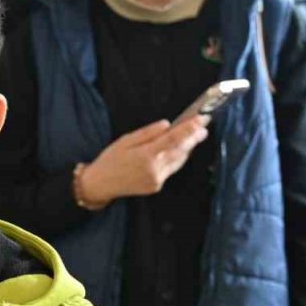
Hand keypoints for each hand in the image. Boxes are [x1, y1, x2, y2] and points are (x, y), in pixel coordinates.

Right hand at [78, 116, 210, 204]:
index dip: (189, 128)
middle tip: (204, 125)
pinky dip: (178, 158)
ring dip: (188, 147)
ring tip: (196, 135)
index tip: (201, 119)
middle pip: (180, 150)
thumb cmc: (110, 159)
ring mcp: (157, 179)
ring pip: (179, 160)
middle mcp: (154, 169)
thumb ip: (147, 133)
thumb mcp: (124, 140)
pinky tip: (181, 150)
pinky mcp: (157, 186)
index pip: (173, 139)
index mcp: (145, 155)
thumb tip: (167, 124)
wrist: (100, 184)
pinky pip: (172, 169)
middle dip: (194, 137)